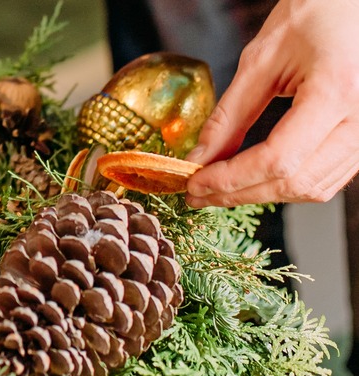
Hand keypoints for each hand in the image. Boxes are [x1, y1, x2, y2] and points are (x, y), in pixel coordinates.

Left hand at [185, 0, 358, 207]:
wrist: (355, 3)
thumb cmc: (317, 14)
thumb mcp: (261, 60)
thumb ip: (229, 114)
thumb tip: (201, 157)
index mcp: (336, 92)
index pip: (276, 160)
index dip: (230, 179)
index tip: (194, 183)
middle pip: (292, 181)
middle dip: (238, 193)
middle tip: (198, 192)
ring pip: (311, 188)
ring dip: (261, 193)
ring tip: (219, 187)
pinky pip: (325, 177)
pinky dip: (285, 184)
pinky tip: (253, 178)